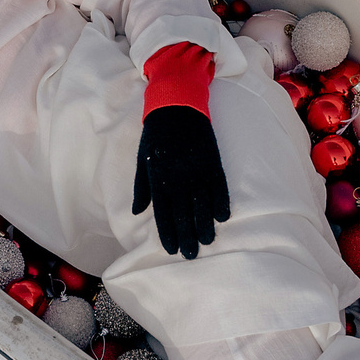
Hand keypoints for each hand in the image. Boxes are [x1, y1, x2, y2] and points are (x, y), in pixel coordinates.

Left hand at [132, 106, 231, 258]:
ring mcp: (196, 170)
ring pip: (202, 204)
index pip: (162, 213)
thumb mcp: (143, 160)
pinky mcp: (211, 161)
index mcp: (158, 179)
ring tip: (207, 242)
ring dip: (205, 225)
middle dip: (186, 236)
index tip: (172, 249)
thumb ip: (142, 188)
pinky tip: (222, 218)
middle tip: (191, 255)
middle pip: (183, 214)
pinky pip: (218, 187)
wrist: (175, 105)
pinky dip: (221, 202)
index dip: (168, 232)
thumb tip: (137, 212)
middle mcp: (177, 178)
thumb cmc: (155, 134)